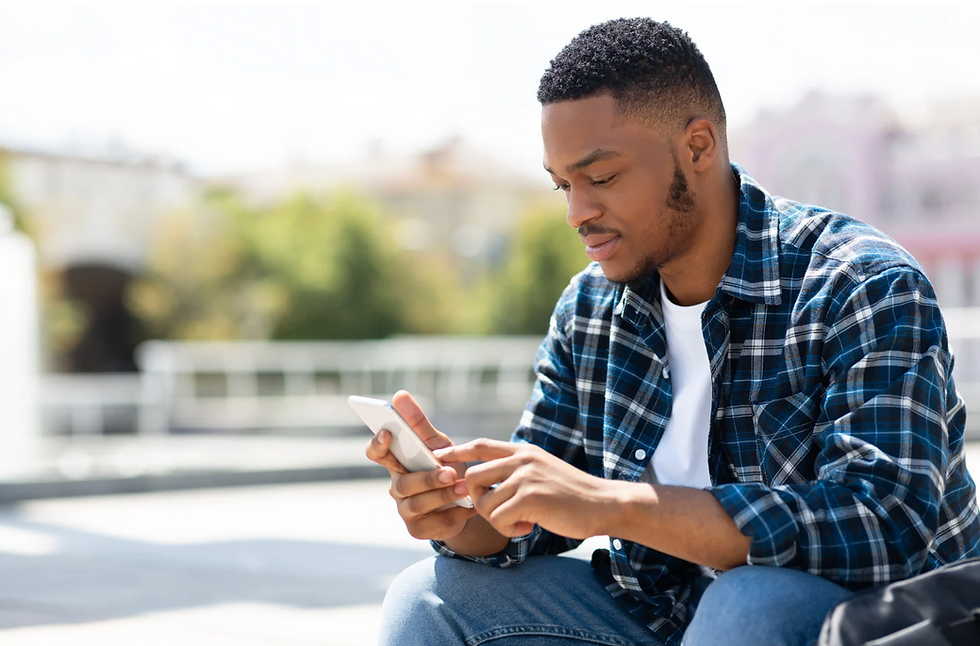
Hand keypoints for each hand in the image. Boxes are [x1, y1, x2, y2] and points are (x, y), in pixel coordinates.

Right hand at [364, 390, 476, 540]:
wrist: (465, 501)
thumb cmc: (445, 466)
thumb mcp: (437, 444)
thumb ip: (418, 423)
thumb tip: (399, 394)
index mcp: (397, 462)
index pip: (376, 453)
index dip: (378, 444)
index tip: (387, 433)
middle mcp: (396, 486)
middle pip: (402, 483)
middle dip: (427, 478)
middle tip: (450, 473)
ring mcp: (405, 510)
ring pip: (417, 504)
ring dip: (443, 495)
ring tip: (464, 488)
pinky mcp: (418, 529)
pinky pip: (433, 523)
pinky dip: (454, 513)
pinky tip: (468, 505)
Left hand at [435, 439, 612, 539]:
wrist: (604, 504)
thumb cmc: (572, 495)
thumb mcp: (542, 470)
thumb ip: (517, 470)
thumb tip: (484, 480)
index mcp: (523, 451)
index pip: (481, 445)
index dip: (457, 451)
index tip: (439, 455)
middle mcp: (522, 459)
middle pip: (472, 476)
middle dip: (476, 500)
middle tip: (498, 512)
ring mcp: (526, 477)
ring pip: (483, 502)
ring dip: (496, 520)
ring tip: (521, 521)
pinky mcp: (530, 498)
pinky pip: (497, 518)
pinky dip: (508, 529)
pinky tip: (528, 527)